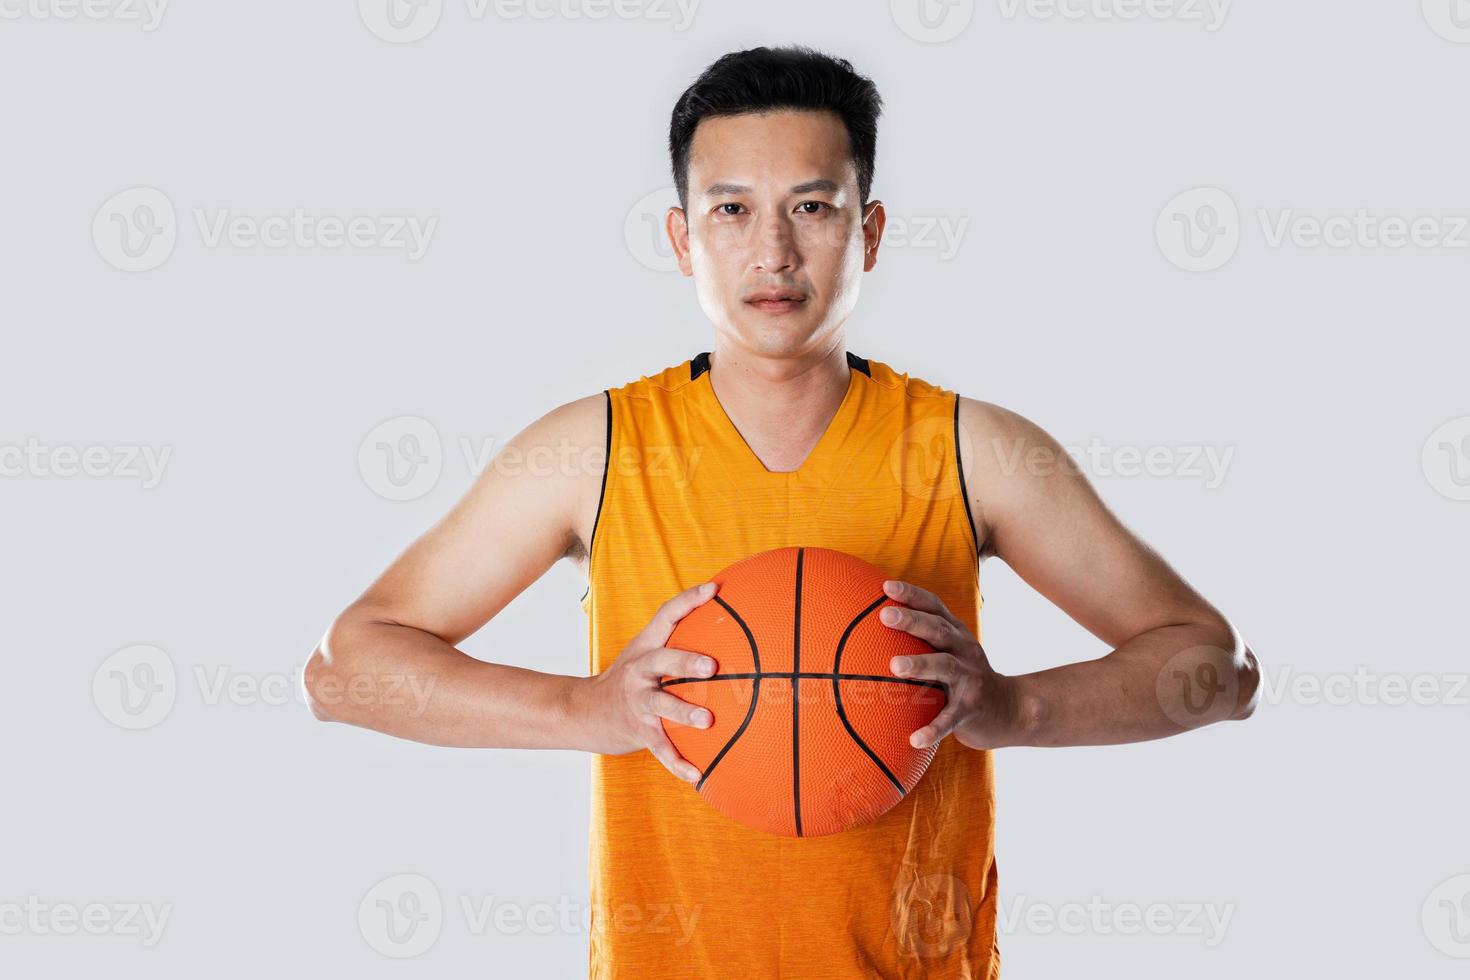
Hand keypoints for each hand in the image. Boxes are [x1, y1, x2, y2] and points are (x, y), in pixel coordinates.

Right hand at [576, 581, 719, 781]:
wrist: (584, 712)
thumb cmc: (630, 681)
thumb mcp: (645, 655)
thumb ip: (678, 643)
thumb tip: (732, 631)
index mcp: (645, 647)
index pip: (666, 615)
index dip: (689, 601)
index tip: (714, 590)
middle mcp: (639, 671)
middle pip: (661, 660)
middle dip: (686, 661)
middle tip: (712, 666)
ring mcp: (636, 701)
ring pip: (660, 705)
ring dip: (684, 712)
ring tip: (708, 720)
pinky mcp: (637, 730)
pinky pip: (660, 747)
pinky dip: (678, 762)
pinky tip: (698, 775)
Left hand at [879, 579, 1017, 750]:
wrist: (1010, 709)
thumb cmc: (965, 677)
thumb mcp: (949, 653)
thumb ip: (921, 641)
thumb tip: (868, 632)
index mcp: (956, 634)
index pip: (935, 607)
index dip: (912, 595)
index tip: (886, 587)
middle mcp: (965, 651)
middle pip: (939, 630)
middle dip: (912, 621)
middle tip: (885, 616)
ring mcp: (970, 679)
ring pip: (946, 667)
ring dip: (921, 664)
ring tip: (894, 666)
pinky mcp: (971, 709)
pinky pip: (950, 719)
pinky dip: (933, 728)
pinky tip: (914, 738)